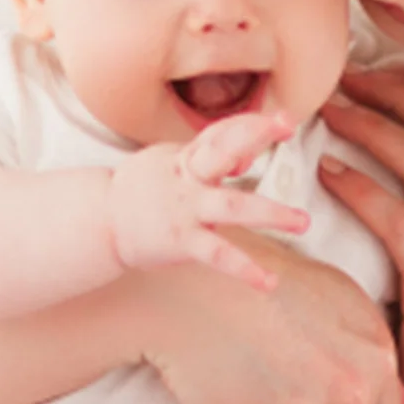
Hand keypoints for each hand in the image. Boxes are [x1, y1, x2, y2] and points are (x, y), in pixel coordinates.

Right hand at [109, 112, 311, 292]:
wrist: (101, 222)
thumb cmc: (140, 191)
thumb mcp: (169, 164)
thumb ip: (206, 159)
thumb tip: (244, 156)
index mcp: (185, 158)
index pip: (221, 132)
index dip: (252, 124)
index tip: (285, 120)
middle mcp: (187, 178)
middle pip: (223, 148)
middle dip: (255, 134)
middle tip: (289, 127)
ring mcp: (185, 210)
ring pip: (233, 205)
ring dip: (271, 213)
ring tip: (302, 222)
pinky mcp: (182, 241)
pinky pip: (218, 255)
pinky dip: (245, 270)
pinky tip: (268, 282)